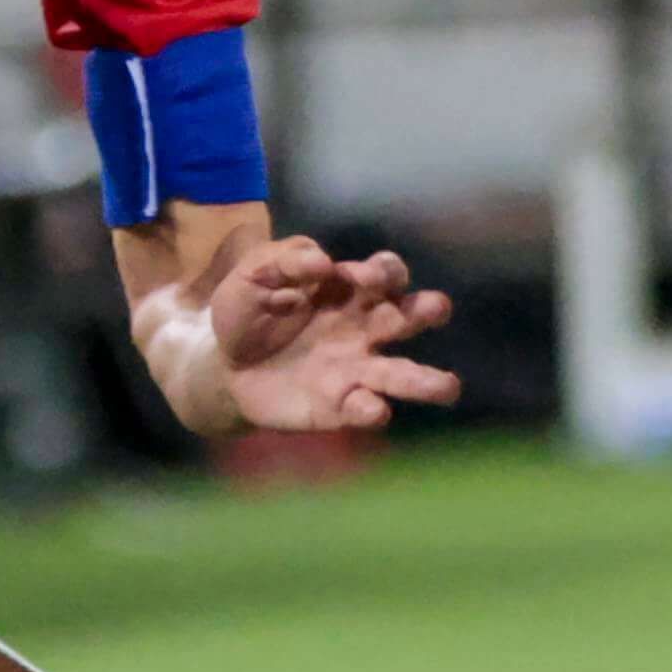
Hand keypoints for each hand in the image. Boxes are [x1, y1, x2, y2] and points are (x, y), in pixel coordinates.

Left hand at [200, 236, 458, 433]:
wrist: (223, 366)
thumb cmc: (248, 312)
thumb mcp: (254, 275)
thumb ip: (285, 261)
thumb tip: (322, 262)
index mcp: (348, 290)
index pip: (384, 275)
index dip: (383, 272)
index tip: (362, 278)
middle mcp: (365, 329)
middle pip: (408, 317)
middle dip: (426, 310)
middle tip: (436, 308)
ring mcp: (356, 371)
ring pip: (402, 374)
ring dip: (427, 380)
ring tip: (448, 387)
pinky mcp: (339, 407)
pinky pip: (364, 409)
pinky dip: (371, 410)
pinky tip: (373, 409)